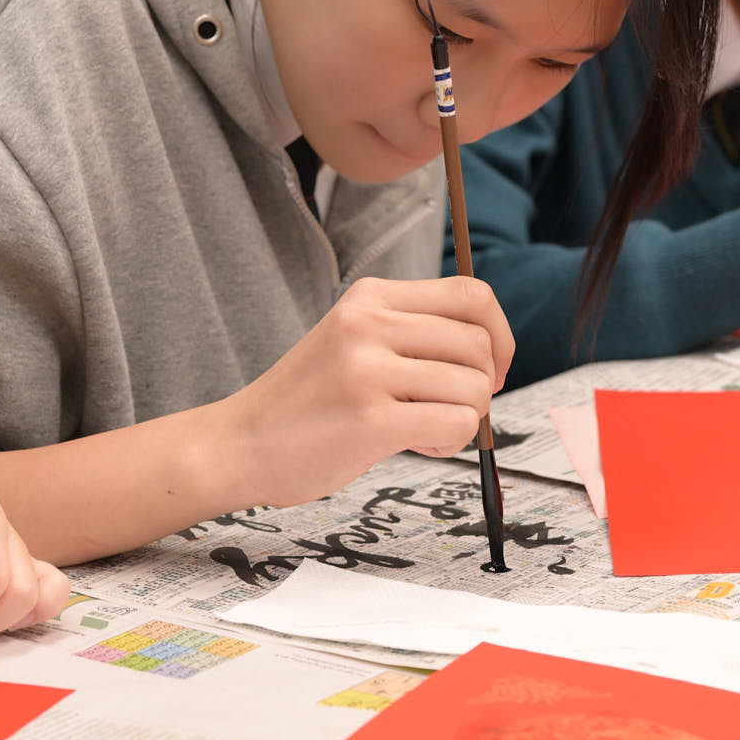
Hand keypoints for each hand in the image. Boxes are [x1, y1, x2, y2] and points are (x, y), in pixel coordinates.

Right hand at [219, 276, 513, 507]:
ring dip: (467, 418)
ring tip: (427, 430)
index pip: (472, 293)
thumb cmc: (308, 402)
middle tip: (454, 409)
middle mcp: (368, 323)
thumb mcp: (353, 340)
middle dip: (484, 385)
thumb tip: (492, 351)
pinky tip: (418, 446)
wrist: (240, 443)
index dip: (499, 334)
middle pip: (478, 343)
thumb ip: (411, 333)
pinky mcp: (369, 420)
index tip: (490, 367)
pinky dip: (451, 443)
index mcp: (370, 296)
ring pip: (474, 387)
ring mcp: (366, 370)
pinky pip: (455, 425)